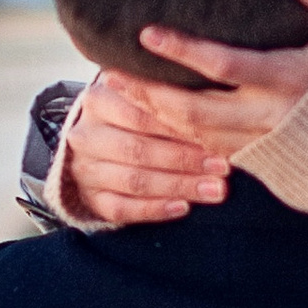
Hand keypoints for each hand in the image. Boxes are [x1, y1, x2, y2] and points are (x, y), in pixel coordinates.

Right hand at [59, 70, 232, 225]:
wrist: (97, 147)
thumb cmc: (132, 117)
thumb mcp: (140, 97)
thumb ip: (164, 97)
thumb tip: (210, 105)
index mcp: (97, 100)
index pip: (140, 114)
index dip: (179, 126)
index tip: (217, 134)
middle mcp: (85, 135)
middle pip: (138, 149)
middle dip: (185, 159)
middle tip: (222, 166)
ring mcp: (84, 169)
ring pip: (134, 180)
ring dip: (178, 186)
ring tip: (214, 189)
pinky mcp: (89, 199)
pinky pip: (121, 209)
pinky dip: (154, 209)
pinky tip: (183, 208)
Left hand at [131, 0, 307, 158]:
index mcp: (292, 79)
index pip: (224, 67)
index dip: (183, 51)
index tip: (147, 33)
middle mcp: (275, 117)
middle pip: (197, 112)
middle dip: (152, 96)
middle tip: (113, 76)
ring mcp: (269, 145)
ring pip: (199, 138)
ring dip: (158, 118)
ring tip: (124, 94)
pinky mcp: (267, 162)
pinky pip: (214, 153)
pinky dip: (181, 138)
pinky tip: (157, 119)